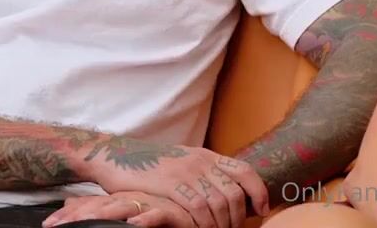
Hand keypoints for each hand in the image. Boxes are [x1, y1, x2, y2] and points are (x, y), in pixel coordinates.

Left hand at [42, 192, 193, 227]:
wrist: (196, 207)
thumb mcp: (127, 209)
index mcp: (122, 198)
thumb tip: (69, 204)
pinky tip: (133, 224)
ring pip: (124, 208)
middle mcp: (134, 199)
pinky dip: (146, 220)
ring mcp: (152, 204)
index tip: (48, 224)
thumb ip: (100, 207)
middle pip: (101, 206)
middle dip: (77, 216)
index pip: (91, 206)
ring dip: (104, 215)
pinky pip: (159, 216)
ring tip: (83, 221)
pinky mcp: (173, 212)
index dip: (69, 215)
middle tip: (55, 225)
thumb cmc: (161, 210)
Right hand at [86, 144, 268, 227]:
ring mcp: (185, 172)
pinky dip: (204, 224)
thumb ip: (203, 172)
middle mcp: (199, 161)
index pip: (244, 171)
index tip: (261, 210)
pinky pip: (198, 208)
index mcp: (205, 155)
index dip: (258, 191)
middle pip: (234, 194)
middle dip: (238, 219)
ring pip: (219, 203)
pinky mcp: (170, 184)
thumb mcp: (181, 161)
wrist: (115, 155)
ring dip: (222, 225)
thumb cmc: (148, 164)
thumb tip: (228, 192)